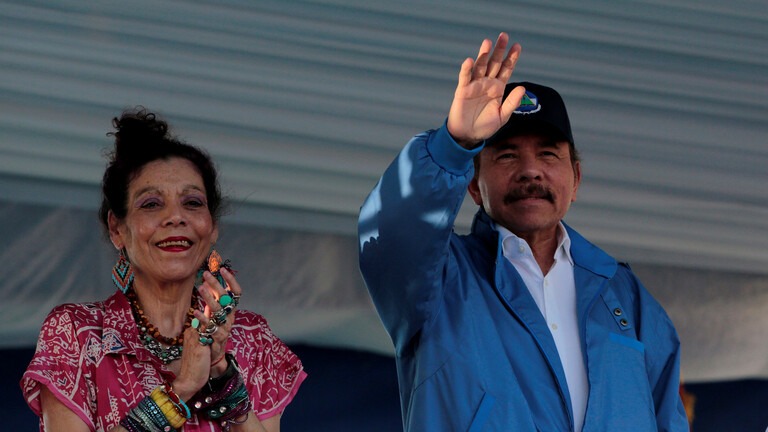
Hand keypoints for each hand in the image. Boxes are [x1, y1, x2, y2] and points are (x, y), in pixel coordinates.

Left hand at [196, 268, 240, 375]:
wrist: (210, 360)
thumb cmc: (210, 335)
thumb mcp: (212, 316)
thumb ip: (211, 301)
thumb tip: (208, 282)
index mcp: (230, 311)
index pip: (236, 293)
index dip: (231, 281)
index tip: (222, 269)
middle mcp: (230, 318)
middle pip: (226, 299)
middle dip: (216, 285)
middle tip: (206, 275)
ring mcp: (224, 329)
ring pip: (219, 311)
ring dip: (210, 298)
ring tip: (200, 288)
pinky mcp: (217, 340)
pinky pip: (210, 327)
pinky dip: (202, 319)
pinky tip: (195, 311)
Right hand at [446, 32, 524, 148]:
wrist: (468, 136)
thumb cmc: (485, 126)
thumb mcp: (503, 116)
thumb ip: (512, 102)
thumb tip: (522, 87)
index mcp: (498, 88)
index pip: (506, 69)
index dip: (511, 58)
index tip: (517, 46)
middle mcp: (487, 83)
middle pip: (494, 63)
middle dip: (499, 50)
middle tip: (504, 35)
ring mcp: (474, 85)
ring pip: (480, 66)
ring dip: (483, 54)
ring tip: (488, 42)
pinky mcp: (463, 91)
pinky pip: (465, 78)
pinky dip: (466, 69)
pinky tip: (470, 60)